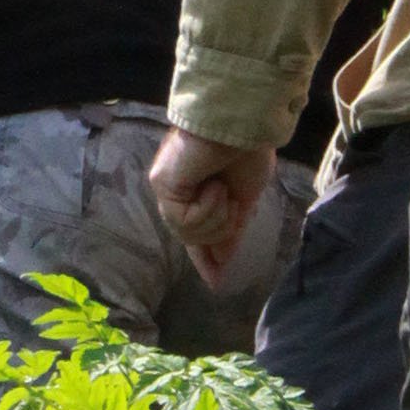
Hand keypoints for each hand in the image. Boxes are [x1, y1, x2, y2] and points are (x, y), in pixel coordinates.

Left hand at [149, 125, 276, 289]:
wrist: (243, 125)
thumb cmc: (247, 151)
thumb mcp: (245, 198)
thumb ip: (231, 230)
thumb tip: (224, 262)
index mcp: (200, 193)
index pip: (197, 234)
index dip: (206, 258)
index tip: (216, 284)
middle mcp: (179, 191)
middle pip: (193, 239)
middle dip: (219, 230)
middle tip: (230, 198)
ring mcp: (168, 188)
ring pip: (189, 234)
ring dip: (216, 217)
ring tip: (223, 189)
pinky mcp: (162, 185)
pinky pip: (186, 222)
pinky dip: (207, 209)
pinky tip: (212, 186)